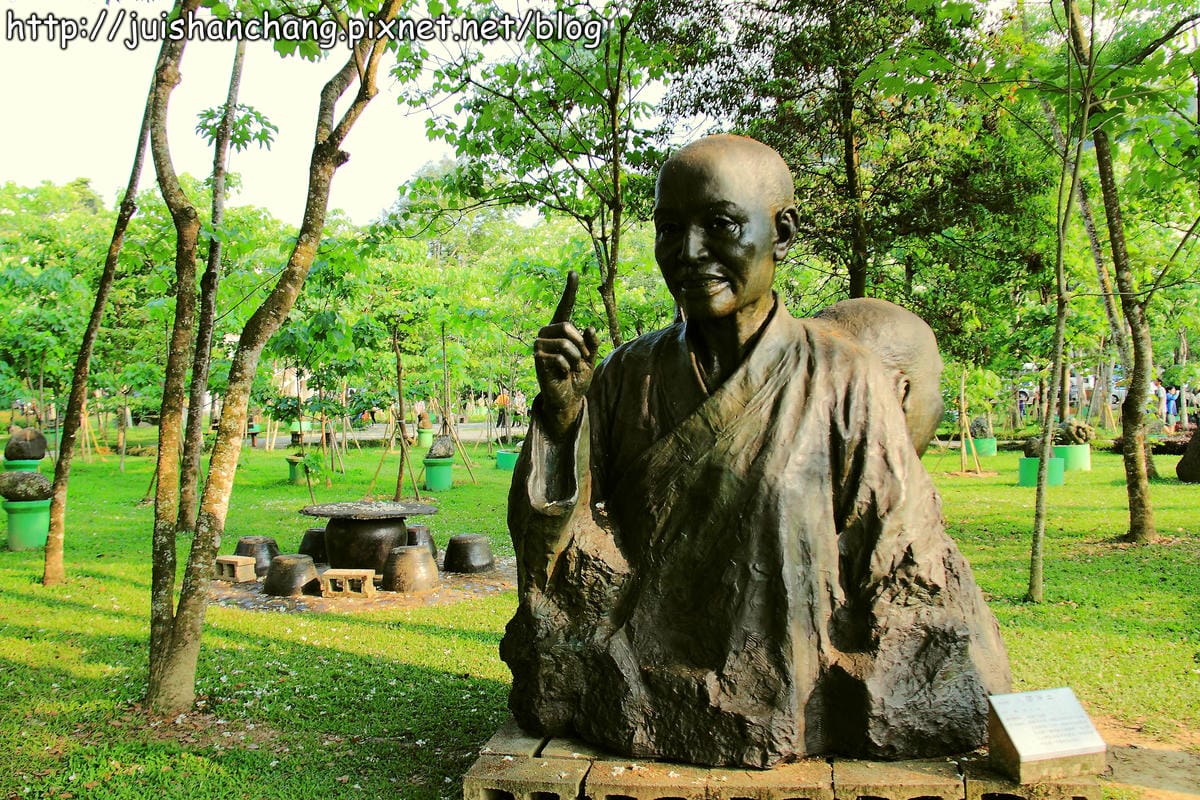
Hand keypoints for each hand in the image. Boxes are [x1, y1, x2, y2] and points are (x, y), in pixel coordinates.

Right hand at [535, 271, 598, 438]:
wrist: (568, 398)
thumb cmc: (577, 376)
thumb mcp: (591, 358)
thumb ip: (593, 343)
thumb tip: (590, 328)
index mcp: (562, 330)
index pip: (566, 306)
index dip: (570, 290)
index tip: (573, 272)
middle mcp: (548, 333)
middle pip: (566, 326)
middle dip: (581, 344)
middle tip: (583, 359)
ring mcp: (540, 345)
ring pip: (564, 342)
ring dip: (575, 358)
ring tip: (573, 367)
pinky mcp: (537, 358)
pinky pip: (558, 356)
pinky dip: (566, 366)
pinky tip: (563, 373)